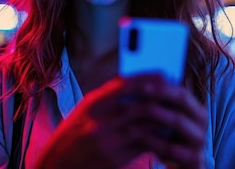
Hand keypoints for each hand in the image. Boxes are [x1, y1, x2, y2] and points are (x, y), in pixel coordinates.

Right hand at [34, 74, 206, 168]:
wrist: (57, 161)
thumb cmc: (74, 133)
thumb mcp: (86, 109)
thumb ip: (109, 97)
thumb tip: (139, 85)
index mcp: (92, 103)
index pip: (123, 85)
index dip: (146, 78)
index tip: (164, 74)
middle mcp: (99, 120)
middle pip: (137, 105)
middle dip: (160, 99)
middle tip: (176, 95)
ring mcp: (107, 140)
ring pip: (143, 126)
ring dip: (161, 119)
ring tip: (173, 113)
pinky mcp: (114, 158)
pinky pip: (142, 144)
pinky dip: (155, 137)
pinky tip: (164, 132)